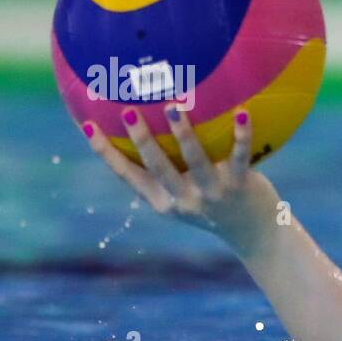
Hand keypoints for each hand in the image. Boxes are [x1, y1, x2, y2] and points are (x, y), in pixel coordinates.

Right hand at [83, 105, 276, 252]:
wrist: (255, 233)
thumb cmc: (215, 203)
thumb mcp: (185, 193)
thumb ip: (168, 167)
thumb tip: (149, 120)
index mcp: (163, 201)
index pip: (127, 175)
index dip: (105, 153)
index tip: (86, 125)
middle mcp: (185, 199)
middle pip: (158, 167)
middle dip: (142, 140)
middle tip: (129, 111)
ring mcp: (213, 194)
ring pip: (195, 161)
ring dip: (183, 134)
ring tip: (173, 106)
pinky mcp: (241, 186)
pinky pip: (240, 156)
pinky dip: (241, 135)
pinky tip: (241, 112)